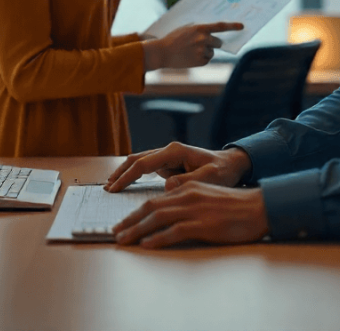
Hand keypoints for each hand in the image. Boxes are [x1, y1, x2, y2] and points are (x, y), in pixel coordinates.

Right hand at [105, 143, 250, 192]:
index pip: (144, 163)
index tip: (115, 188)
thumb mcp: (210, 177)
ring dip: (124, 173)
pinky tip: (125, 184)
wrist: (232, 164)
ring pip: (139, 163)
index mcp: (175, 151)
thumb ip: (189, 181)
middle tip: (107, 188)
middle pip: (137, 159)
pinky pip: (146, 169)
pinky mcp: (168, 164)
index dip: (128, 176)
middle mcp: (168, 151)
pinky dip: (133, 176)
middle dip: (120, 173)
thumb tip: (167, 186)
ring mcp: (167, 157)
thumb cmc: (223, 171)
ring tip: (111, 186)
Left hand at [113, 182, 268, 247]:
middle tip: (115, 232)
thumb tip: (168, 212)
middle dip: (129, 220)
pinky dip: (158, 238)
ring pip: (158, 218)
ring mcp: (195, 210)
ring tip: (124, 240)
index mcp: (188, 188)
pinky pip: (175, 231)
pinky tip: (147, 245)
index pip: (155, 199)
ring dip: (137, 230)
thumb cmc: (235, 206)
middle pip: (150, 206)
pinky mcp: (203, 224)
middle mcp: (188, 195)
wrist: (258, 208)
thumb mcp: (207, 197)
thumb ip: (187, 201)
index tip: (123, 222)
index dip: (136, 212)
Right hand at [142, 21, 243, 69]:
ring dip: (205, 52)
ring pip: (212, 52)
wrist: (162, 52)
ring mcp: (203, 51)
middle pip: (219, 42)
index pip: (221, 26)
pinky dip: (201, 59)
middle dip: (213, 43)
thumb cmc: (173, 38)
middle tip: (202, 44)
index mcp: (200, 28)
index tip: (242, 26)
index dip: (233, 26)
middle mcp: (204, 39)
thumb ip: (200, 29)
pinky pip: (207, 59)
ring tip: (191, 51)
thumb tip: (214, 32)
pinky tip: (190, 57)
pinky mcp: (201, 61)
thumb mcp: (186, 28)